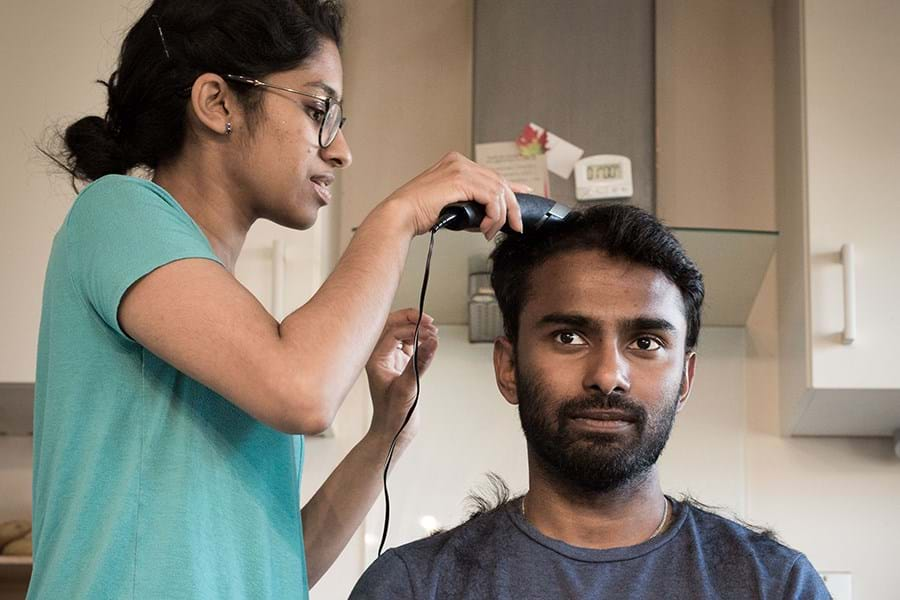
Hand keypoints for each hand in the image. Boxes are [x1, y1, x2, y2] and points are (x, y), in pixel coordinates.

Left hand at [366, 308, 438, 445]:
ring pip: (398, 332)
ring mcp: (388, 359)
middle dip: (410, 319)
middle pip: (390, 324)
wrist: (393, 431)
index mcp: (374, 359)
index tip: (429, 330)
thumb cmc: (393, 414)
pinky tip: (426, 343)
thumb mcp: (408, 386)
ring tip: (431, 332)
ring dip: (414, 328)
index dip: (411, 327)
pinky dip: (416, 339)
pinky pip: (405, 343)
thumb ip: (420, 362)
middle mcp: (378, 356)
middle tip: (429, 322)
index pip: (392, 331)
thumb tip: (432, 341)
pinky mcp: (397, 364)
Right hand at [383, 152, 529, 238]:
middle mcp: (459, 161)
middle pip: (499, 182)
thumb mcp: (452, 206)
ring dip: (500, 216)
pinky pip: (491, 197)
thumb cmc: (418, 214)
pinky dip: (494, 215)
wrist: (401, 215)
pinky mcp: (460, 180)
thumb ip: (470, 205)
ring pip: (498, 190)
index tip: (524, 194)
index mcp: (456, 163)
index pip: (491, 174)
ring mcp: (460, 168)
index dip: (511, 186)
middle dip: (511, 207)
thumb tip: (489, 217)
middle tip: (515, 226)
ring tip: (490, 232)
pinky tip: (486, 227)